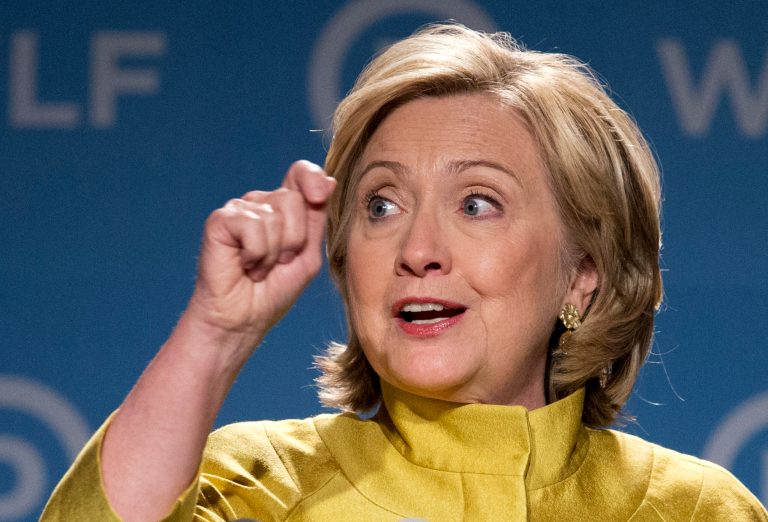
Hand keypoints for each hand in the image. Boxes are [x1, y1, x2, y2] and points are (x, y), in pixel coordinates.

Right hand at [184, 160, 335, 360]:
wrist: (245, 318)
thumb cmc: (275, 290)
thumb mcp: (308, 254)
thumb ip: (317, 218)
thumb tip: (329, 181)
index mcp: (284, 208)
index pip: (301, 173)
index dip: (312, 177)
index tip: (320, 195)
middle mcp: (261, 203)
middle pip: (293, 198)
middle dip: (295, 239)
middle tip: (280, 262)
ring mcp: (239, 209)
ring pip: (274, 216)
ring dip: (274, 253)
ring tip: (259, 267)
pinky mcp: (220, 220)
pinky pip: (252, 226)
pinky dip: (256, 254)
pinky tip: (244, 265)